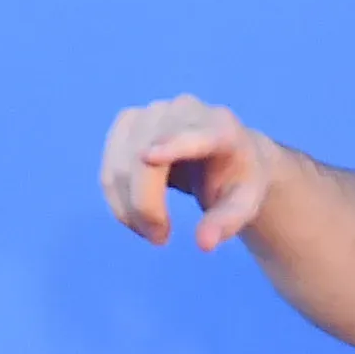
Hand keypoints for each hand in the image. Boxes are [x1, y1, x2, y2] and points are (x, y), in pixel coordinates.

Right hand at [100, 96, 278, 247]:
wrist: (228, 156)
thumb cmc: (237, 181)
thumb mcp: (245, 205)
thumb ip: (227, 223)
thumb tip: (203, 243)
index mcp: (221, 127)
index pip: (195, 133)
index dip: (173, 144)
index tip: (149, 157)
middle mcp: (184, 110)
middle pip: (145, 154)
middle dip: (144, 204)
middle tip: (160, 240)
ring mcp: (152, 111)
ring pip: (120, 161)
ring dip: (126, 206)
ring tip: (151, 233)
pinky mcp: (130, 121)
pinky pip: (110, 163)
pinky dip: (116, 197)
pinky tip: (135, 217)